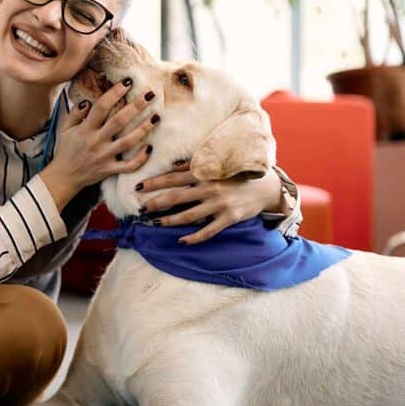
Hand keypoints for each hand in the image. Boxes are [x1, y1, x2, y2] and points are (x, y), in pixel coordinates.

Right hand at [41, 80, 158, 208]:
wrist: (64, 177)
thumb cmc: (66, 150)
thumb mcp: (65, 129)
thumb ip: (75, 113)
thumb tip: (88, 101)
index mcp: (85, 129)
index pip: (101, 107)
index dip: (115, 93)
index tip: (127, 82)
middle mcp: (96, 141)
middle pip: (119, 121)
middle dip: (136, 107)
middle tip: (150, 95)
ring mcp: (105, 156)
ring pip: (128, 142)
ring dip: (143, 129)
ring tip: (156, 117)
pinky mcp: (110, 169)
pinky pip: (128, 165)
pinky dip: (140, 158)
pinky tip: (150, 148)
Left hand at [137, 162, 283, 243]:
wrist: (266, 187)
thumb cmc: (236, 175)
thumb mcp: (217, 166)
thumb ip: (194, 166)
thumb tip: (171, 166)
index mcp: (205, 174)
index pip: (173, 177)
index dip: (154, 182)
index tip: (138, 187)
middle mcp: (210, 188)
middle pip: (176, 197)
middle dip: (156, 203)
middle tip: (141, 208)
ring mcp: (219, 205)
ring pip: (188, 216)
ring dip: (169, 221)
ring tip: (156, 223)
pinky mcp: (229, 218)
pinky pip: (207, 231)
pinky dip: (193, 238)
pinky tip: (181, 240)